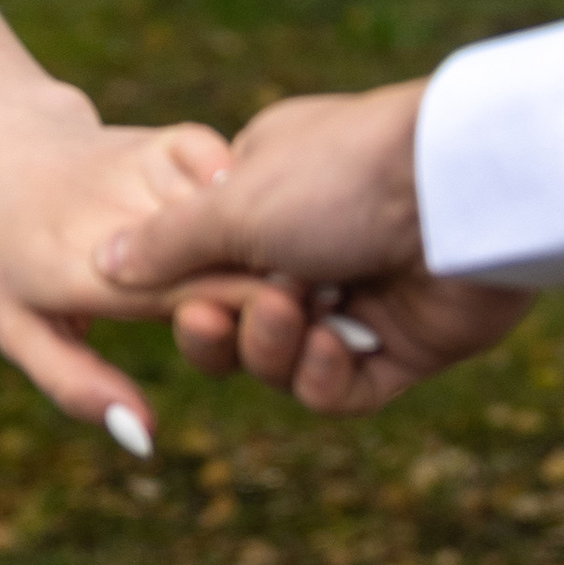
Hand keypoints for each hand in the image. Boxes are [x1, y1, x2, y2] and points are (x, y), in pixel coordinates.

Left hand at [0, 92, 313, 450]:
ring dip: (273, 241)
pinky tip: (253, 217)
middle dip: (283, 285)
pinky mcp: (169, 135)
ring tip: (310, 266)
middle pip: (225, 259)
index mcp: (87, 272)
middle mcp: (122, 220)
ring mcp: (148, 169)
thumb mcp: (20, 330)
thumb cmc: (6, 255)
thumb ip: (78, 387)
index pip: (192, 300)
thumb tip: (144, 438)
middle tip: (331, 306)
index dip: (257, 322)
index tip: (315, 340)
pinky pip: (228, 166)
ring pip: (235, 212)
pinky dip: (248, 191)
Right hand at [95, 85, 534, 415]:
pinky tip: (331, 346)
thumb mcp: (231, 202)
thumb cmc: (342, 174)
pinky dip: (325, 377)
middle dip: (221, 331)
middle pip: (237, 325)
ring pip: (284, 363)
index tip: (180, 292)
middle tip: (218, 316)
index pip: (204, 265)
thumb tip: (103, 263)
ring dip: (275, 348)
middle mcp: (312, 250)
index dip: (185, 292)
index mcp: (269, 198)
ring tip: (294, 313)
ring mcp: (362, 301)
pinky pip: (341, 390)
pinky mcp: (407, 348)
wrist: (460, 190)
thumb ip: (164, 243)